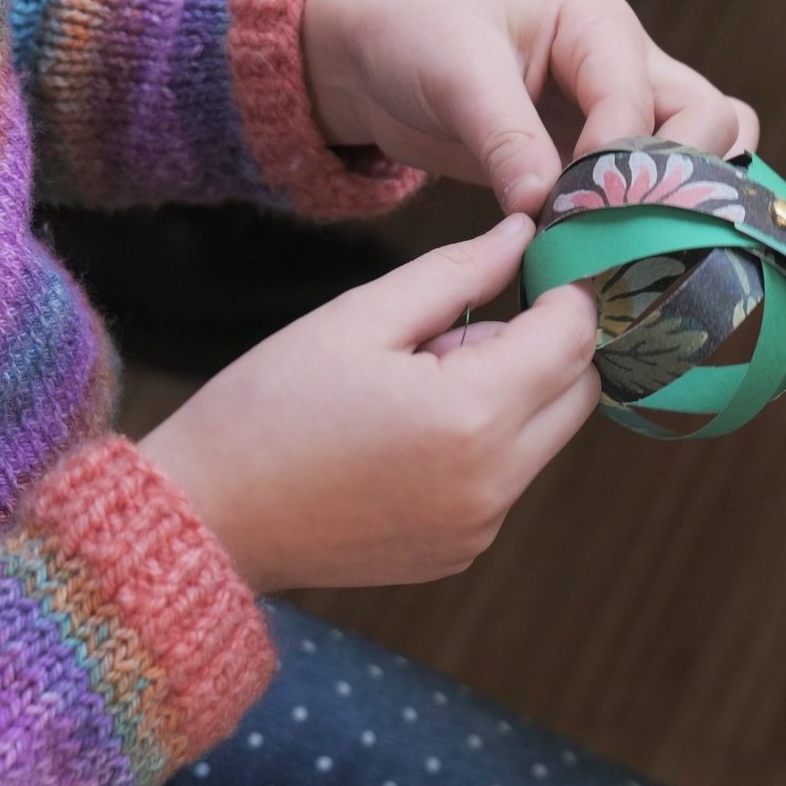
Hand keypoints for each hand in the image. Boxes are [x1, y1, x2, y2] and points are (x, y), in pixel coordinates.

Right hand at [138, 214, 599, 592]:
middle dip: (546, 343)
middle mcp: (494, 482)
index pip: (574, 336)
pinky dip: (485, 441)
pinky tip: (407, 432)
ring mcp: (480, 526)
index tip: (534, 262)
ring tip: (418, 381)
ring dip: (513, 393)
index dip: (564, 288)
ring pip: (547, 435)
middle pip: (580, 390)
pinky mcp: (461, 551)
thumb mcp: (358, 318)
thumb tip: (523, 235)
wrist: (205, 521)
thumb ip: (456, 272)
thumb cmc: (268, 409)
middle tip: (460, 325)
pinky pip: (507, 478)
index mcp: (473, 415)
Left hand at [301, 0, 760, 214]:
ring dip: (685, 197)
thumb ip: (504, 135)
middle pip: (709, 118)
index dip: (618, 159)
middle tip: (624, 228)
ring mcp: (622, 110)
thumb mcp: (453, 73)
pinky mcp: (602, 156)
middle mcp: (626, 63)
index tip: (574, 207)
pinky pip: (657, 184)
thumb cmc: (413, 34)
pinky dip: (656, 218)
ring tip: (642, 243)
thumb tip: (544, 203)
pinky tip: (627, 258)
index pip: (640, 98)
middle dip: (678, 177)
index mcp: (595, 24)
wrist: (374, 53)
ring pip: (704, 150)